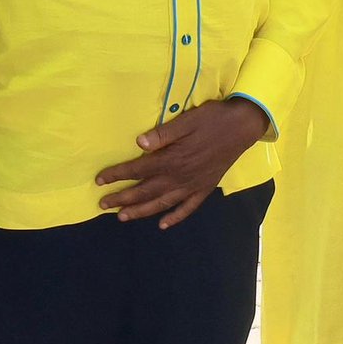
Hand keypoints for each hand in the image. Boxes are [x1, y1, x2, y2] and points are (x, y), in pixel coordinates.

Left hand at [96, 97, 267, 228]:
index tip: (99, 180)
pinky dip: (175, 217)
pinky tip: (163, 224)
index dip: (117, 175)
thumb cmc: (213, 119)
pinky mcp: (205, 188)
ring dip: (141, 211)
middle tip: (103, 205)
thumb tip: (140, 143)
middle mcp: (180, 177)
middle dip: (122, 198)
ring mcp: (193, 185)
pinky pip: (188, 208)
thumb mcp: (187, 120)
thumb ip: (164, 134)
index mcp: (172, 159)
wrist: (243, 127)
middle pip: (145, 191)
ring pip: (162, 203)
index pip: (138, 169)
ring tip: (123, 217)